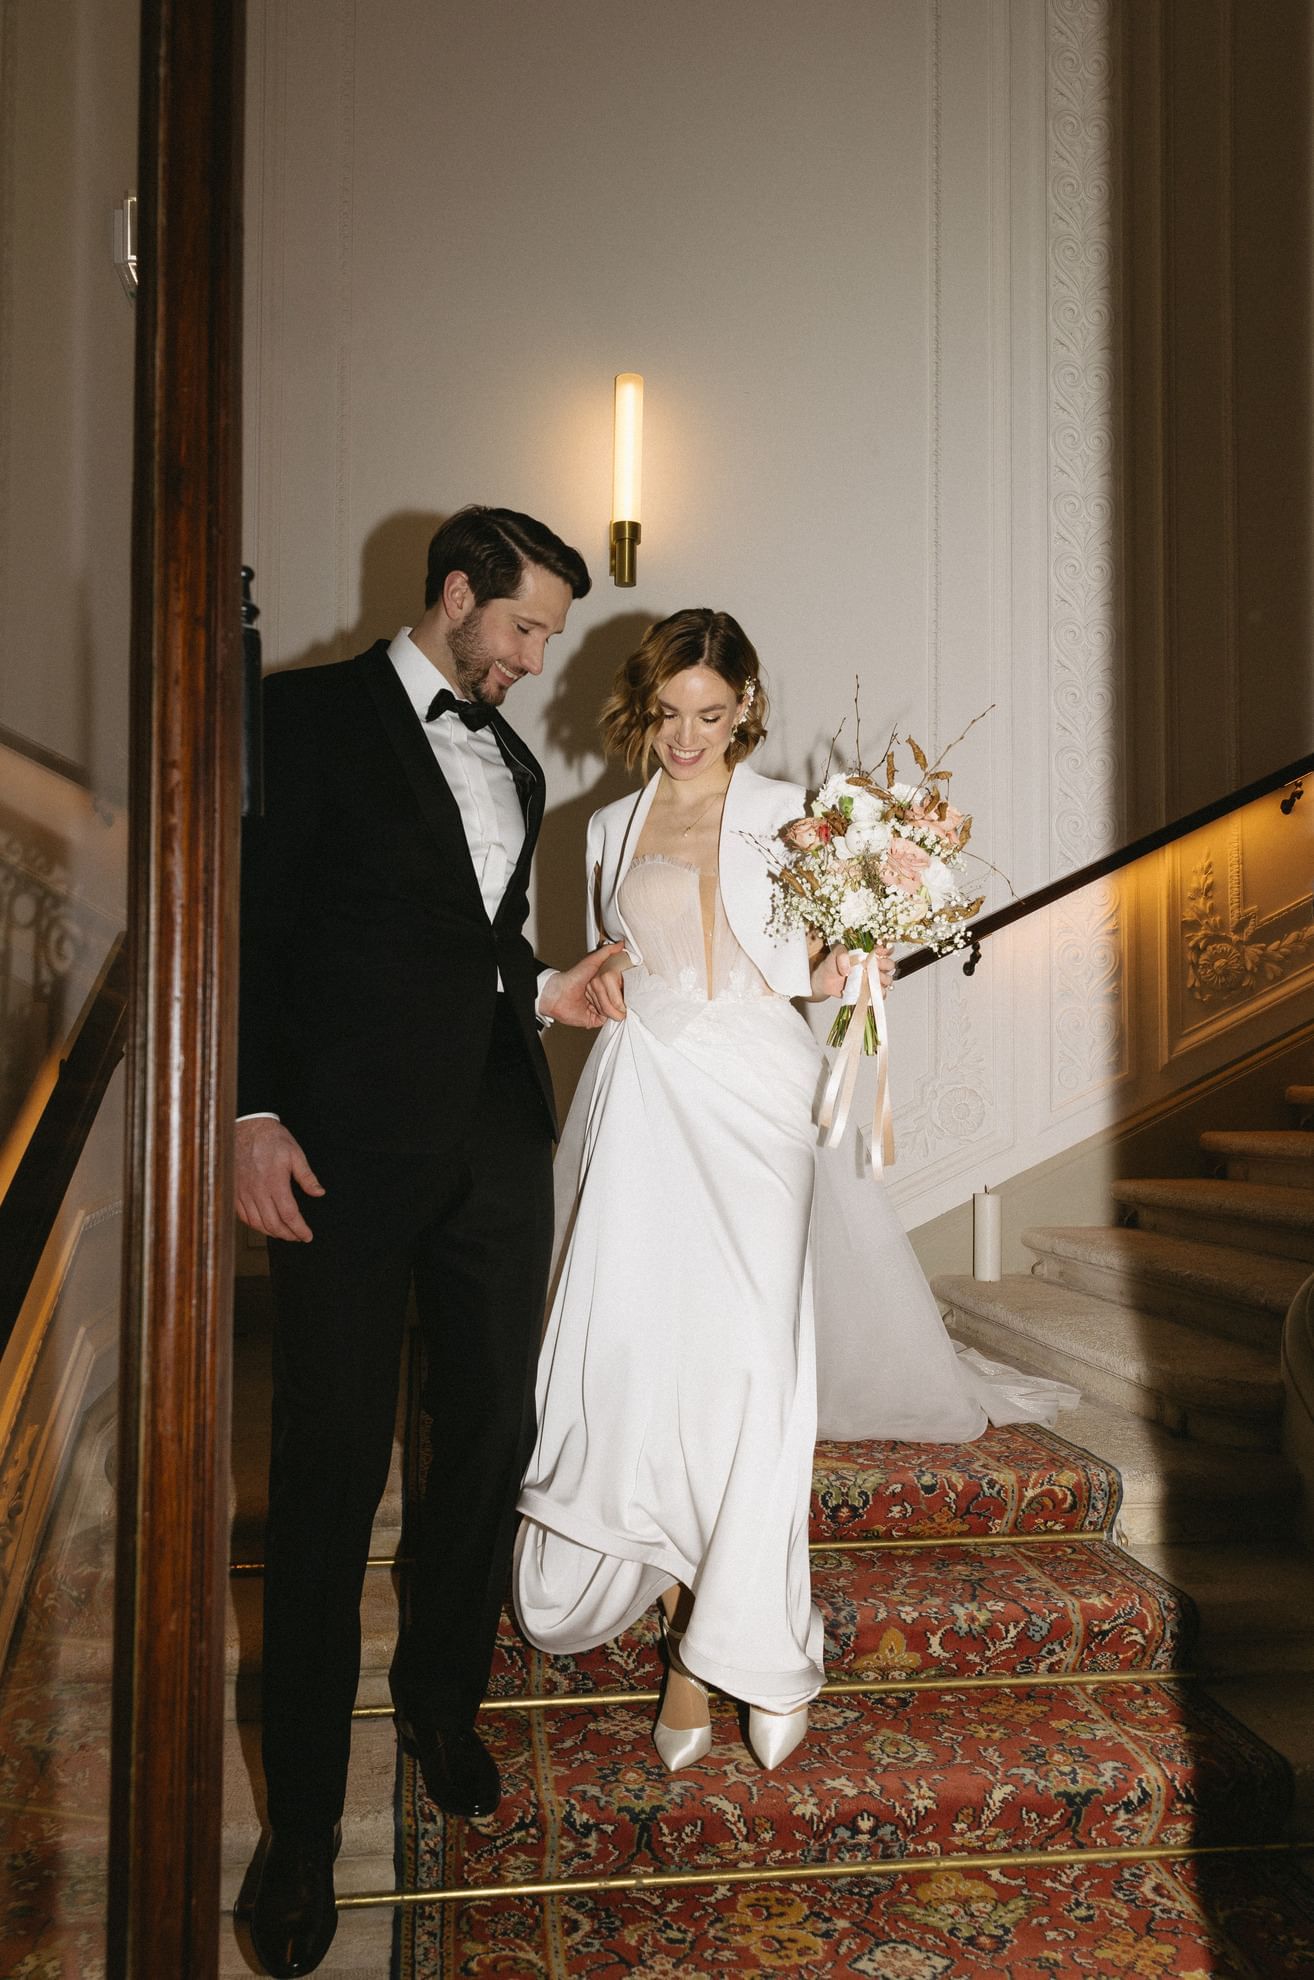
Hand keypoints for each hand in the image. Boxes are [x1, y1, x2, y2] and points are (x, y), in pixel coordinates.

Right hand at [235, 1117, 324, 1241]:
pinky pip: (243, 1216)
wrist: (246, 1127)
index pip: (289, 1215)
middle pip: (273, 1224)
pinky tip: (265, 1225)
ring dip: (272, 1233)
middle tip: (298, 1237)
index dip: (299, 1229)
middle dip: (288, 1235)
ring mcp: (243, 1192)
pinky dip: (255, 1225)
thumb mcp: (295, 1154)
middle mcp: (257, 1190)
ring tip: (284, 1233)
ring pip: (257, 1223)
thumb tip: (319, 1193)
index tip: (307, 1236)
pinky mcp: (234, 1192)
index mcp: (274, 1182)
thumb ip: (307, 1177)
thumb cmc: (272, 1139)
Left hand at [538, 942, 628, 1028]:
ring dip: (607, 1003)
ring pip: (615, 1009)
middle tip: (606, 989)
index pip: (621, 985)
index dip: (622, 984)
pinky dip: (606, 1013)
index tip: (624, 981)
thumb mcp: (592, 960)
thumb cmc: (573, 977)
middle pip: (619, 998)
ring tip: (596, 996)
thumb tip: (620, 944)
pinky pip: (608, 1019)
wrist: (558, 994)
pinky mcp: (596, 1019)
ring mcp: (600, 1007)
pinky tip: (600, 1006)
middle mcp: (603, 996)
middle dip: (615, 994)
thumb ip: (607, 952)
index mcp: (604, 983)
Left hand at [810, 943, 894, 1000]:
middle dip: (885, 965)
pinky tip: (872, 991)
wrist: (824, 981)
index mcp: (868, 954)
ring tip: (872, 979)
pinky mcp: (869, 991)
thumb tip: (847, 968)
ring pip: (887, 980)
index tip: (880, 952)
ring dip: (883, 980)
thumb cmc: (831, 965)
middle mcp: (873, 966)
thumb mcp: (835, 953)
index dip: (886, 950)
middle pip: (889, 965)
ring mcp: (872, 979)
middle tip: (875, 966)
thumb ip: (842, 955)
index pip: (884, 949)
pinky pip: (880, 994)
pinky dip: (879, 993)